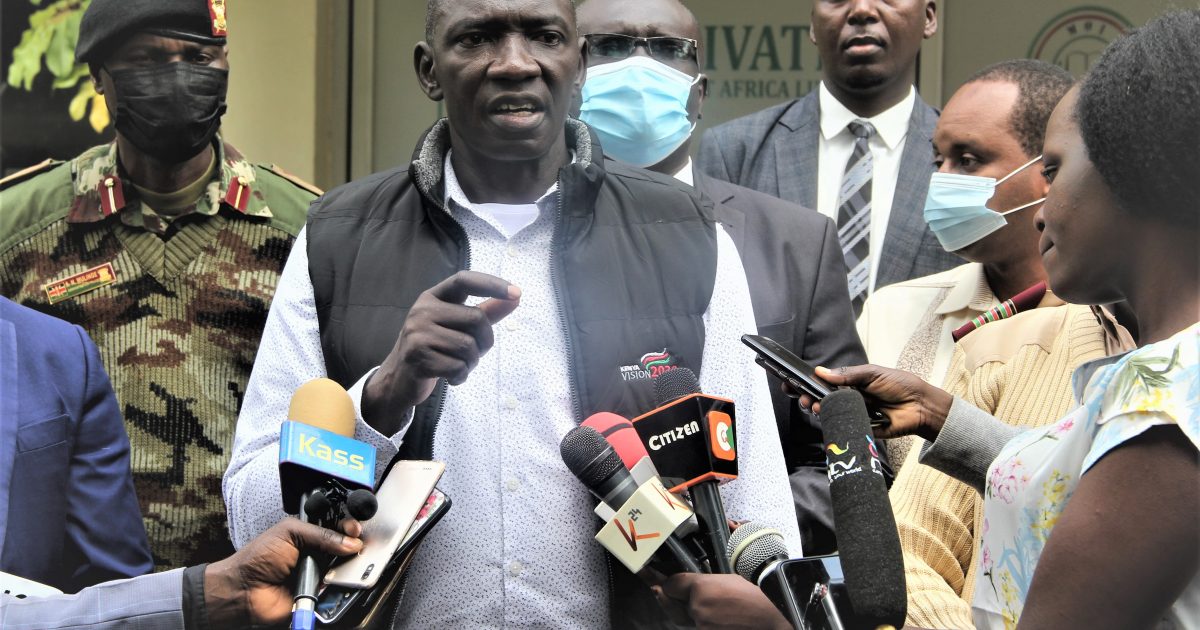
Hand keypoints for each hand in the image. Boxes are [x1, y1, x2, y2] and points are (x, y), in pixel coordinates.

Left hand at [204, 518, 363, 625]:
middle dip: (354, 544)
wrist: (245, 590)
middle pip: (345, 547)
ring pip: (344, 568)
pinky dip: (341, 585)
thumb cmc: (258, 558)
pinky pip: (337, 589)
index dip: (348, 526)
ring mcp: (318, 574)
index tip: (355, 529)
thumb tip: (350, 542)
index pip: (336, 526)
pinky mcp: (319, 594)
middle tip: (357, 543)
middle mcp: (316, 553)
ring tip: (349, 561)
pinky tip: (339, 579)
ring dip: (348, 565)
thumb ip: (321, 534)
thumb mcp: (290, 534)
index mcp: (309, 534)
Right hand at [364, 270, 519, 431]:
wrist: (399, 378)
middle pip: (476, 319)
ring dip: (472, 363)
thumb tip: (516, 297)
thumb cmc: (435, 348)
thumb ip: (486, 312)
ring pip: (469, 347)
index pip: (464, 280)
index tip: (517, 293)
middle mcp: (422, 310)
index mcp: (433, 297)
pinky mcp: (417, 357)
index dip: (492, 284)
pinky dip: (461, 377)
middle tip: (475, 354)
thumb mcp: (457, 326)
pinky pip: (457, 367)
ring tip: (459, 366)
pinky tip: (451, 377)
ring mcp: (417, 333)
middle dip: (485, 342)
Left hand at [656, 573, 790, 629]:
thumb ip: (702, 582)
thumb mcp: (727, 578)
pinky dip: (699, 621)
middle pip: (671, 601)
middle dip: (668, 595)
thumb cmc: (756, 598)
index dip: (665, 580)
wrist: (773, 619)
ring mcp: (702, 626)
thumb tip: (684, 583)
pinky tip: (708, 614)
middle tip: (657, 586)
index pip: (671, 584)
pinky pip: (696, 626)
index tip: (652, 576)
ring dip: (685, 610)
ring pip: (684, 617)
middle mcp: (698, 609)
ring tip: (695, 601)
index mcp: (702, 588)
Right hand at [786, 364, 951, 441]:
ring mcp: (852, 415)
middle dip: (805, 398)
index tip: (791, 382)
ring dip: (816, 410)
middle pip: (820, 400)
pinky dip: (831, 425)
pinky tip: (825, 419)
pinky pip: (842, 428)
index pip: (823, 384)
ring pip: (827, 415)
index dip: (806, 384)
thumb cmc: (899, 385)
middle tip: (800, 397)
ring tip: (813, 406)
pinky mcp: (859, 429)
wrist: (920, 406)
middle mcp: (848, 400)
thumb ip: (847, 375)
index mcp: (850, 384)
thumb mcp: (872, 373)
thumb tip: (820, 372)